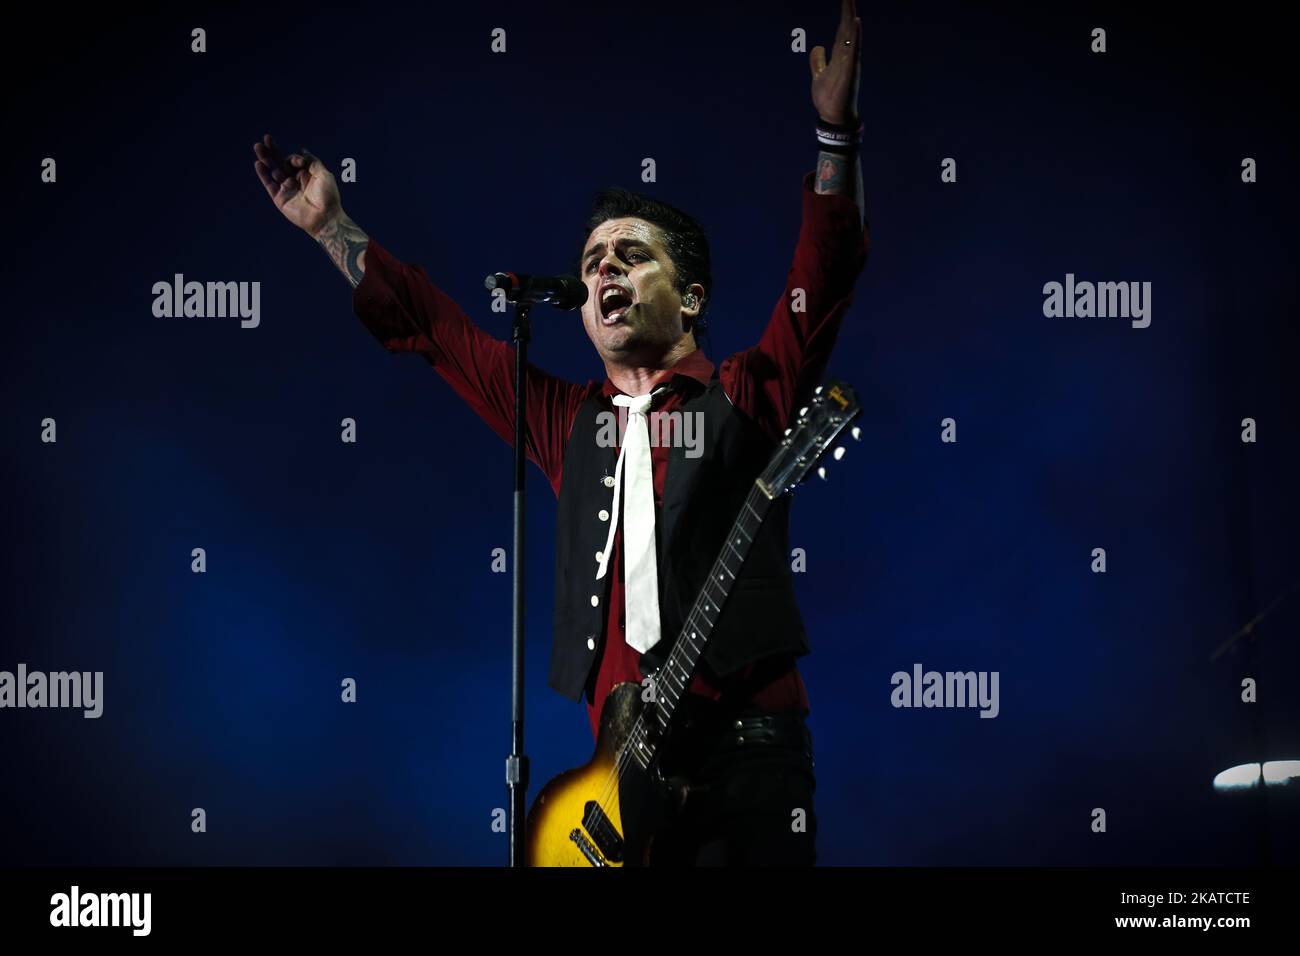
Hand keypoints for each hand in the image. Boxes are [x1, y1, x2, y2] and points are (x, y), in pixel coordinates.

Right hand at [253, 133, 339, 237]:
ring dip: (265, 158)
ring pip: (273, 171)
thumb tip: (302, 150)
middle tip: (266, 138)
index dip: (294, 158)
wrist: (325, 217)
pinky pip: (269, 184)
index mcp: (306, 175)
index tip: (299, 162)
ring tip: (258, 146)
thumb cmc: (328, 197)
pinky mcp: (280, 198)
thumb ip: (312, 161)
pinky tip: (258, 163)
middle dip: (273, 151)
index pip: (294, 161)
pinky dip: (263, 174)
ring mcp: (287, 189)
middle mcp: (295, 181)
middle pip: (280, 162)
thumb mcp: (324, 174)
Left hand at [810, 0, 861, 125]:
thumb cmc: (828, 97)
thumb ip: (818, 62)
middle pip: (847, 29)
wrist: (832, 117)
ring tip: (851, 3)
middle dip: (848, 11)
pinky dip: (855, 37)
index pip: (842, 30)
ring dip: (851, 19)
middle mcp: (846, 56)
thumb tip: (817, 48)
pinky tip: (856, 24)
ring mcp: (849, 63)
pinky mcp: (849, 72)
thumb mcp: (819, 75)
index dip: (844, 14)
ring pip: (851, 37)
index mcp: (839, 55)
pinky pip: (853, 51)